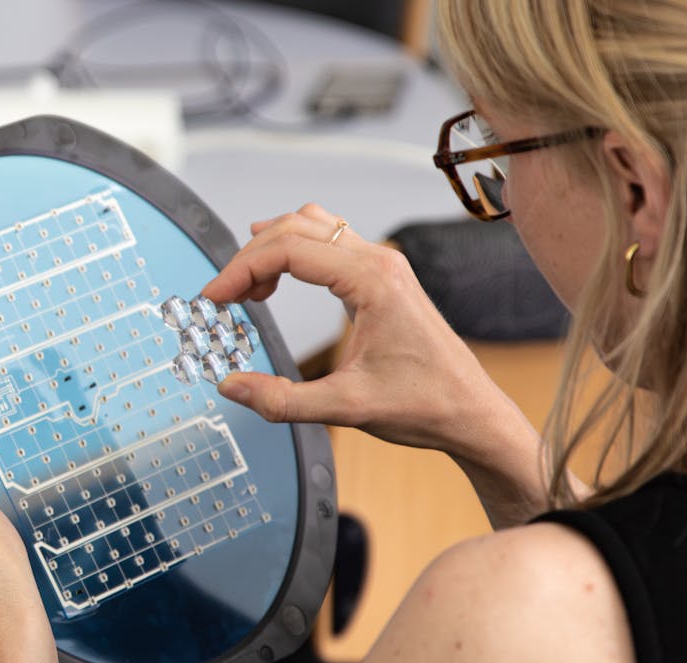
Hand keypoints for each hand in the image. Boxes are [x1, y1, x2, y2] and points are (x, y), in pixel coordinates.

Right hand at [202, 204, 515, 456]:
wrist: (472, 412)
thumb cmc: (425, 404)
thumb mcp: (346, 408)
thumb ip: (282, 400)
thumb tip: (233, 387)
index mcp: (373, 280)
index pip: (289, 249)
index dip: (241, 269)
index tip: (214, 296)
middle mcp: (380, 261)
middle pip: (296, 228)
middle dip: (250, 256)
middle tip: (223, 295)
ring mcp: (384, 264)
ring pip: (313, 226)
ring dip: (273, 246)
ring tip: (248, 287)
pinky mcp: (383, 277)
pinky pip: (330, 241)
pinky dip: (296, 251)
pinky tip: (280, 280)